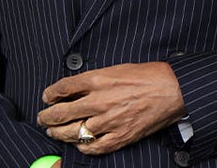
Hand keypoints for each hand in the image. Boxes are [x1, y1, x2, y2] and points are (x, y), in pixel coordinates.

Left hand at [37, 61, 185, 154]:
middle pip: (61, 113)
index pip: (62, 88)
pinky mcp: (120, 137)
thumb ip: (94, 80)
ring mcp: (108, 121)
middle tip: (43, 118)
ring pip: (73, 132)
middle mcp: (99, 101)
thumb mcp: (116, 68)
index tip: (47, 97)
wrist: (172, 89)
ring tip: (53, 131)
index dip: (50, 94)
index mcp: (98, 79)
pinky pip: (93, 148)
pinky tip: (78, 144)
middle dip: (47, 117)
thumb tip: (75, 89)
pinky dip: (82, 147)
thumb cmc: (148, 76)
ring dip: (58, 133)